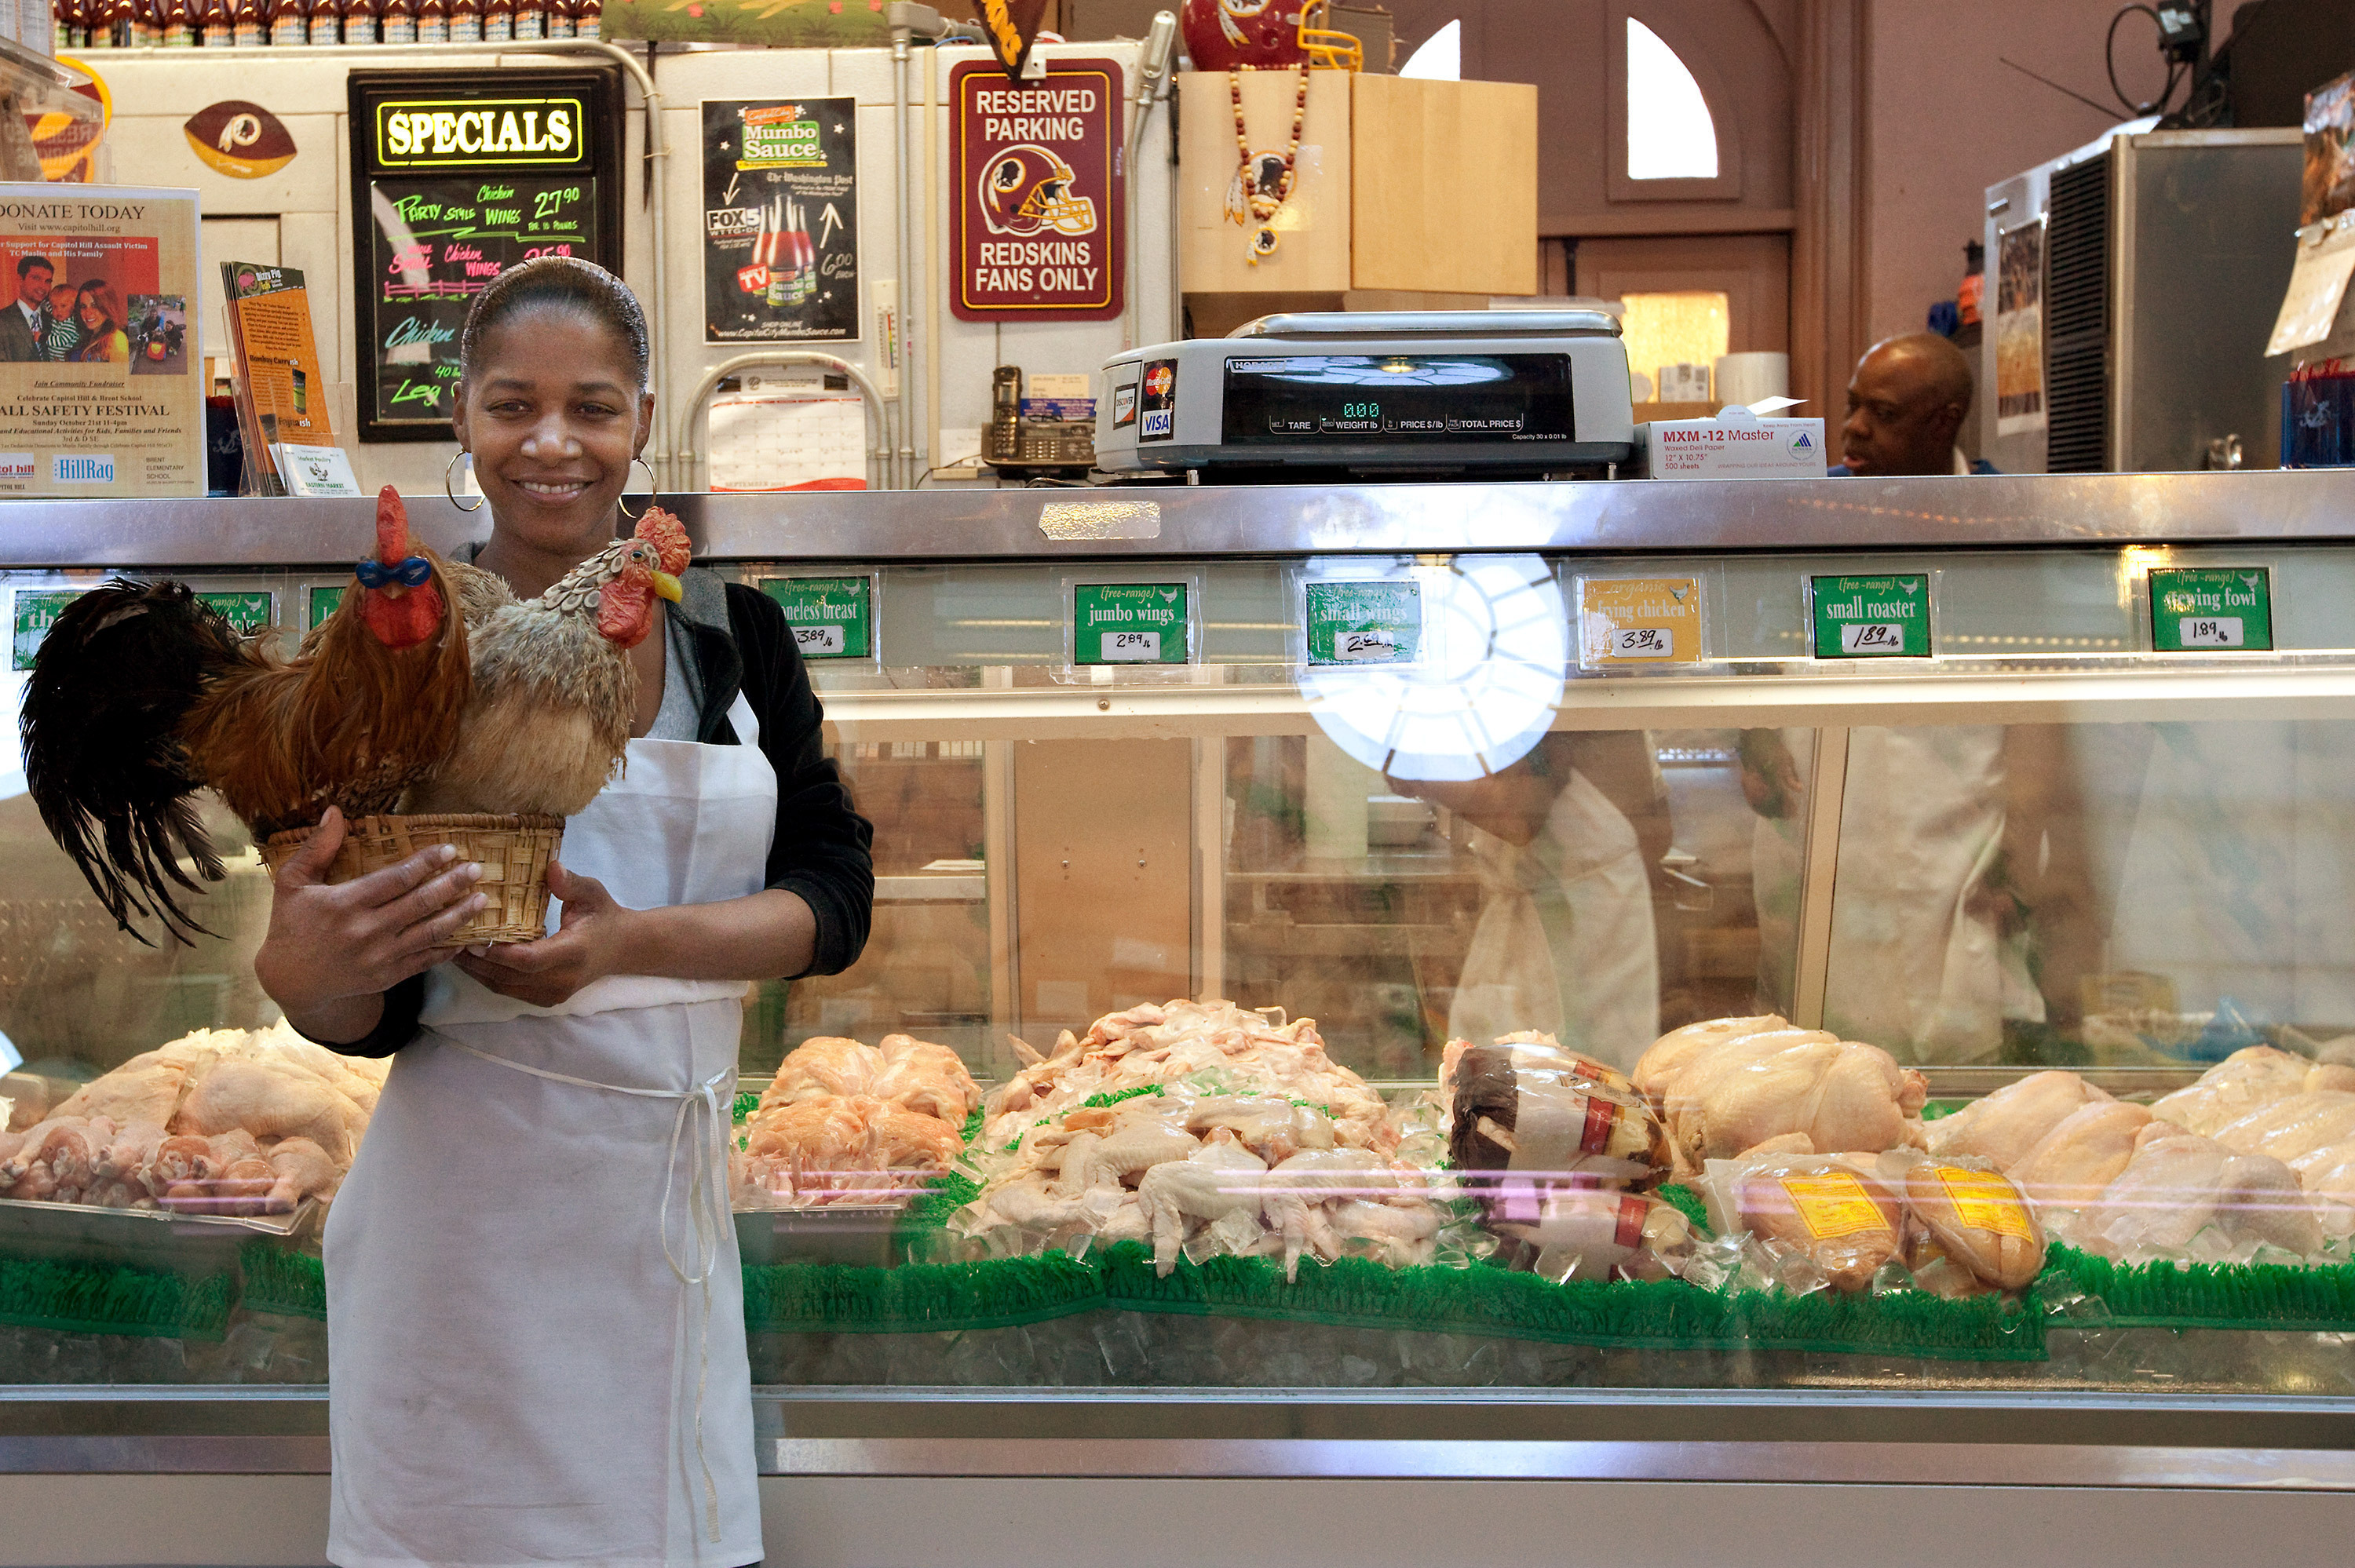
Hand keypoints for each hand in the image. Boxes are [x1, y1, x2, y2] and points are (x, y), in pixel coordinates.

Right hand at [253, 807, 487, 1018]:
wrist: (290, 979)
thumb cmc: (292, 924)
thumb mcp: (293, 882)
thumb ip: (317, 848)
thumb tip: (334, 812)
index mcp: (346, 903)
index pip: (396, 879)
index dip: (425, 863)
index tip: (449, 849)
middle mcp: (366, 931)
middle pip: (420, 904)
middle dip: (452, 884)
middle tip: (476, 870)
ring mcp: (379, 956)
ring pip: (429, 933)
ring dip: (459, 915)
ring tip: (482, 899)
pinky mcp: (387, 976)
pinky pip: (424, 961)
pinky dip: (447, 949)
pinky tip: (467, 936)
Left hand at [452, 860, 636, 1007]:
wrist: (623, 948)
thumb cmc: (603, 915)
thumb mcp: (592, 893)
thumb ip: (571, 882)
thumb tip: (550, 866)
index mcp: (573, 953)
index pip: (528, 960)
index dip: (498, 953)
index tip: (472, 940)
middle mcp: (562, 980)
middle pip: (509, 978)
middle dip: (477, 963)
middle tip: (449, 942)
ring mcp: (553, 994)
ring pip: (505, 988)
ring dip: (477, 972)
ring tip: (452, 951)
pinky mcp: (545, 999)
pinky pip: (509, 991)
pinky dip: (488, 977)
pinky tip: (473, 961)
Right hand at [1738, 728, 1804, 819]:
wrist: (1752, 737)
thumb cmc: (1772, 745)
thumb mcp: (1786, 757)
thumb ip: (1791, 775)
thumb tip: (1799, 789)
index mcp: (1771, 771)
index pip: (1780, 793)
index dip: (1787, 805)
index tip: (1794, 812)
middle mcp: (1758, 778)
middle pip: (1768, 801)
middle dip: (1779, 811)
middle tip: (1788, 816)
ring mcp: (1749, 781)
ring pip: (1758, 802)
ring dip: (1768, 812)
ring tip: (1779, 816)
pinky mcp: (1743, 782)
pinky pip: (1750, 799)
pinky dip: (1757, 808)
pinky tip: (1765, 812)